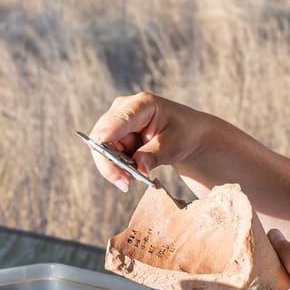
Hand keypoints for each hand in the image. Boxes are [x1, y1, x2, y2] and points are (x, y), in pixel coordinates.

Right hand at [85, 91, 207, 191]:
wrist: (187, 133)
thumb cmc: (183, 133)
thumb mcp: (173, 146)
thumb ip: (152, 156)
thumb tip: (138, 171)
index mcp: (141, 104)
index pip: (115, 122)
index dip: (106, 144)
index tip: (112, 167)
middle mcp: (123, 109)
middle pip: (101, 137)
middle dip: (110, 164)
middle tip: (126, 184)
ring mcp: (117, 121)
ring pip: (102, 149)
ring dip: (116, 167)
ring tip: (138, 174)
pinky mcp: (115, 134)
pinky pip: (108, 154)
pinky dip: (119, 166)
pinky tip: (135, 168)